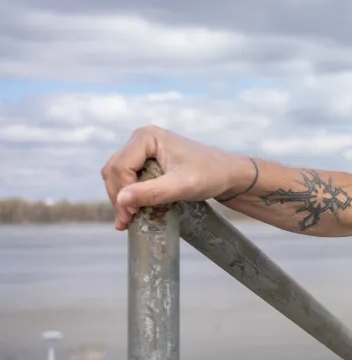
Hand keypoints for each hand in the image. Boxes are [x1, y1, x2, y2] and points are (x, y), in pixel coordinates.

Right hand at [101, 125, 251, 230]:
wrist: (230, 175)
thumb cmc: (211, 175)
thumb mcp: (182, 187)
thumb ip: (152, 192)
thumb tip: (121, 199)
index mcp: (147, 137)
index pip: (120, 166)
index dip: (121, 192)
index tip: (131, 214)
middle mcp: (142, 139)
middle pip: (115, 170)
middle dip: (118, 197)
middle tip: (126, 222)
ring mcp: (143, 149)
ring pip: (117, 175)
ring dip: (120, 198)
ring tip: (128, 220)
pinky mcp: (147, 161)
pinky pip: (128, 178)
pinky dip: (128, 195)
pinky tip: (131, 212)